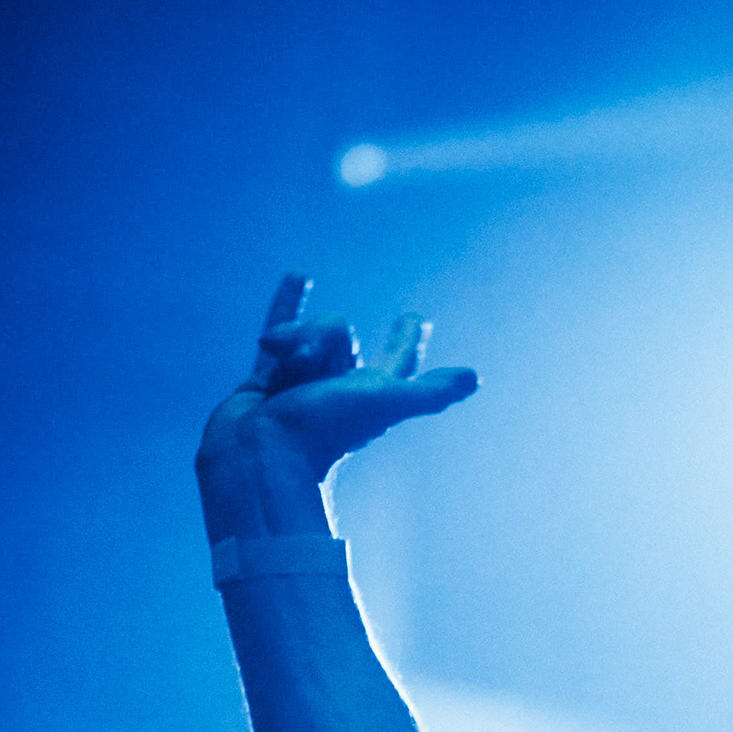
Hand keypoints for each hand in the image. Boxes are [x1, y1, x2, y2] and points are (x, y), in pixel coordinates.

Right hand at [195, 275, 479, 525]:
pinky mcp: (266, 379)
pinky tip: (300, 275)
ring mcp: (303, 384)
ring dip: (292, 342)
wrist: (259, 456)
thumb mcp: (383, 404)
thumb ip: (428, 392)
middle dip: (321, 338)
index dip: (407, 341)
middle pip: (338, 334)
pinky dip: (286, 304)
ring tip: (282, 370)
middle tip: (309, 367)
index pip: (398, 360)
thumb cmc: (323, 431)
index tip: (414, 318)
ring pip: (306, 334)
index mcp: (373, 396)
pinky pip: (277, 332)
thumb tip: (473, 377)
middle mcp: (340, 390)